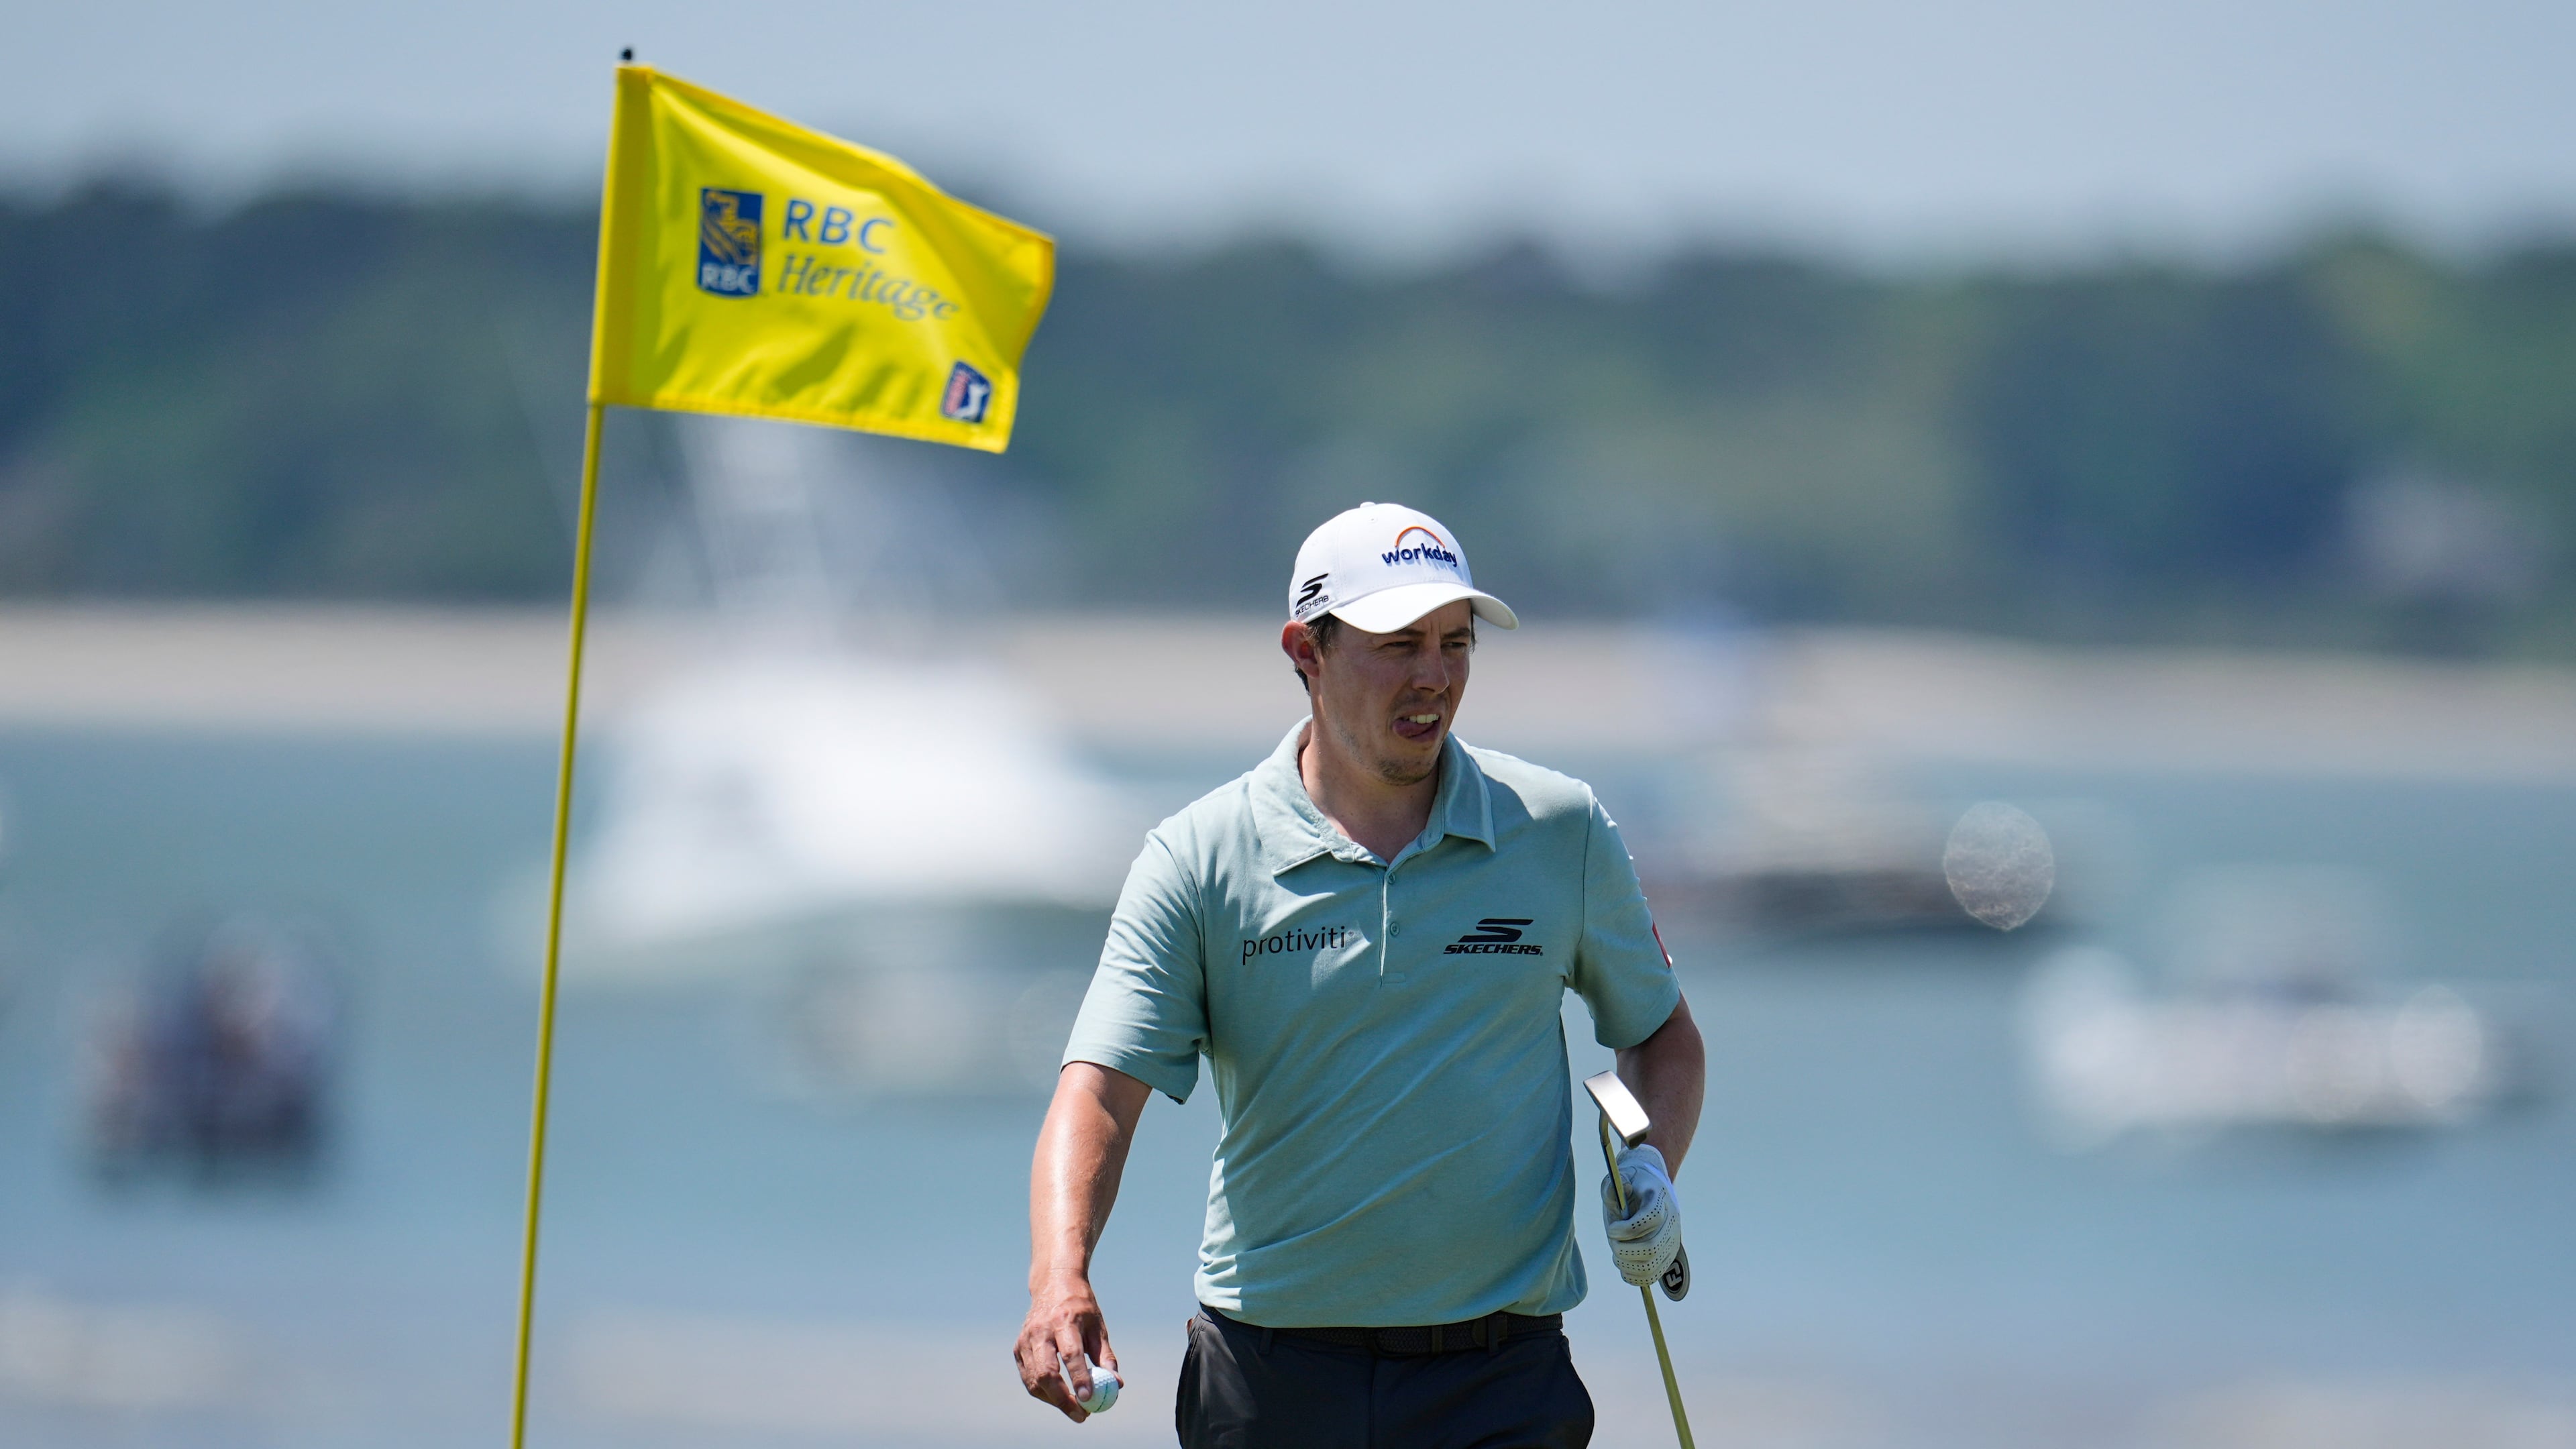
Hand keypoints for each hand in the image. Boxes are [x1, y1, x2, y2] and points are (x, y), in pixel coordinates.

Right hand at [1015, 1273, 1117, 1422]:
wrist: (1053, 1284)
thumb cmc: (1081, 1308)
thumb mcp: (1098, 1326)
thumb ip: (1106, 1357)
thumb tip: (1116, 1385)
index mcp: (1065, 1319)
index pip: (1071, 1354)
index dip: (1079, 1378)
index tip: (1089, 1400)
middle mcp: (1041, 1329)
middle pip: (1047, 1371)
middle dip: (1063, 1399)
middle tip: (1081, 1415)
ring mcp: (1026, 1339)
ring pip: (1035, 1379)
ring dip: (1054, 1399)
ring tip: (1074, 1408)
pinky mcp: (1018, 1347)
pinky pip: (1028, 1377)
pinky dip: (1043, 1392)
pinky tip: (1058, 1395)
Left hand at [1599, 1142, 1682, 1287]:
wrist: (1652, 1187)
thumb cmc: (1632, 1184)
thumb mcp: (1620, 1177)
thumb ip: (1612, 1185)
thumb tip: (1617, 1188)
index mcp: (1659, 1198)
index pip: (1651, 1218)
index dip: (1627, 1229)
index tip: (1611, 1228)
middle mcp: (1671, 1221)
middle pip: (1651, 1247)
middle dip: (1624, 1250)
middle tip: (1612, 1241)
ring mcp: (1671, 1241)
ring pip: (1651, 1266)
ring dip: (1626, 1264)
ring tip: (1617, 1253)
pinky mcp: (1667, 1256)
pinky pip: (1651, 1276)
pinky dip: (1633, 1276)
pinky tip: (1623, 1263)